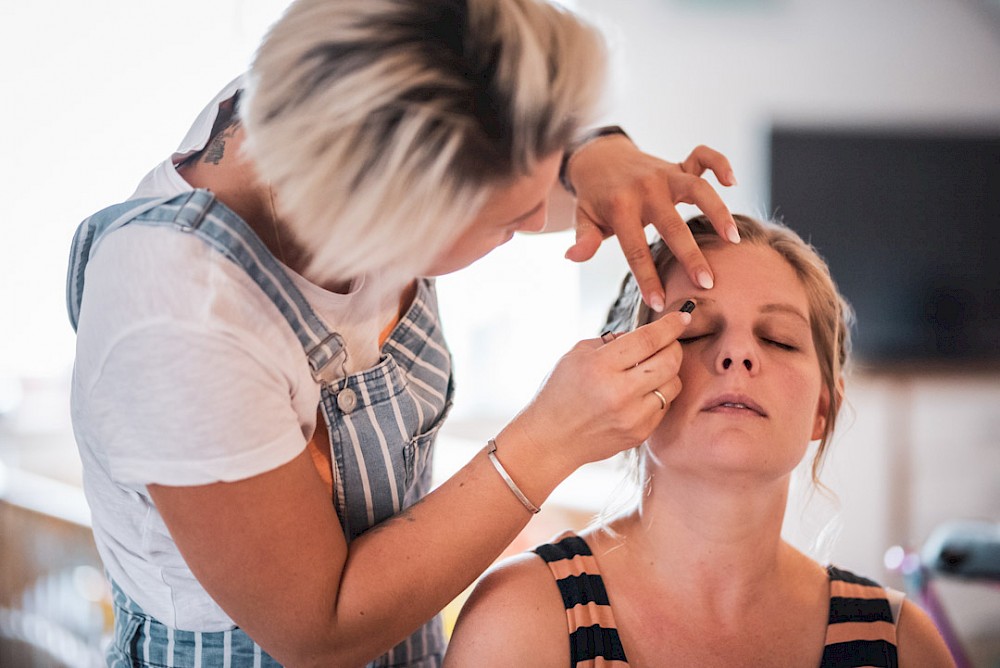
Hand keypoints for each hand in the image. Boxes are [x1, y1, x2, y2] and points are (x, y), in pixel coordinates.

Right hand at [503, 309, 691, 476]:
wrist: (551, 439)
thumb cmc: (560, 392)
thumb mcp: (576, 356)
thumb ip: (612, 341)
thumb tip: (646, 334)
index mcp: (600, 367)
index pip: (648, 340)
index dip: (670, 325)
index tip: (683, 315)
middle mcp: (619, 393)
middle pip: (669, 361)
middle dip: (674, 346)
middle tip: (667, 342)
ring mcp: (632, 416)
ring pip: (673, 384)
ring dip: (668, 371)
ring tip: (650, 369)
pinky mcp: (639, 433)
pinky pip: (664, 406)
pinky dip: (658, 393)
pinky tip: (642, 391)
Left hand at [563, 136, 737, 311]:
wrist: (599, 158)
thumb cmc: (594, 198)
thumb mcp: (583, 217)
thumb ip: (583, 238)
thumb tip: (573, 257)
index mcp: (620, 207)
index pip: (635, 248)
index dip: (646, 278)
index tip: (659, 304)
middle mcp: (645, 189)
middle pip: (671, 224)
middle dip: (690, 255)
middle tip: (707, 283)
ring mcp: (664, 174)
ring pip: (697, 189)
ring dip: (717, 212)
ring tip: (733, 239)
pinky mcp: (677, 165)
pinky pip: (703, 157)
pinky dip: (720, 164)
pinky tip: (733, 182)